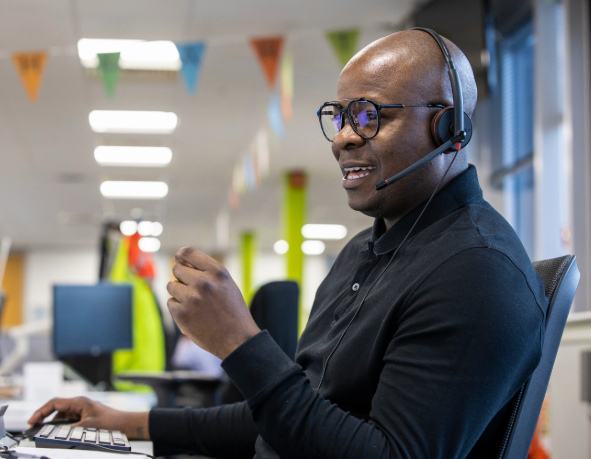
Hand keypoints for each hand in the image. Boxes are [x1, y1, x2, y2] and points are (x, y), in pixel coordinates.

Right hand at [27, 397, 149, 439]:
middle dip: (44, 418)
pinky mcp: (84, 417)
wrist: (125, 424)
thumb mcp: (88, 427)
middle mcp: (78, 404)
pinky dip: (62, 427)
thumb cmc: (111, 422)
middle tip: (34, 429)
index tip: (31, 421)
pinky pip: (68, 421)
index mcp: (79, 402)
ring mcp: (81, 410)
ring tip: (46, 433)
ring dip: (53, 424)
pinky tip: (60, 435)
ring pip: (61, 416)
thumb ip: (70, 430)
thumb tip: (56, 434)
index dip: (41, 411)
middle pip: (56, 408)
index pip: (54, 403)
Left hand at [167, 247, 260, 359]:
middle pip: (177, 270)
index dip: (180, 254)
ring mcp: (191, 298)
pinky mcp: (182, 314)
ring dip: (179, 293)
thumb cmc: (232, 309)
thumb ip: (206, 271)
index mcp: (217, 272)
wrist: (237, 338)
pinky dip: (178, 308)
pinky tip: (193, 315)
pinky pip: (171, 303)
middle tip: (194, 290)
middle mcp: (204, 282)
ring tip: (195, 304)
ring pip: (171, 286)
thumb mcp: (226, 284)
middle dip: (182, 278)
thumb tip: (180, 260)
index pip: (188, 252)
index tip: (178, 258)